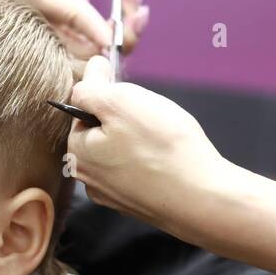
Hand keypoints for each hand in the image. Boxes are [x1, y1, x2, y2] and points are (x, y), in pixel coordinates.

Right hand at [12, 0, 154, 63]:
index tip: (122, 37)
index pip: (70, 17)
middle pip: (78, 47)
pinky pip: (92, 35)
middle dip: (114, 36)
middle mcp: (38, 13)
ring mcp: (51, 19)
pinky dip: (115, 25)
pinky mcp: (66, 19)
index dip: (97, 30)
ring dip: (119, 32)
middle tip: (141, 11)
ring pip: (88, 46)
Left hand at [67, 56, 229, 239]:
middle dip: (126, 120)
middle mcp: (88, 179)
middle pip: (102, 133)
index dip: (108, 96)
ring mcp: (113, 196)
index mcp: (76, 153)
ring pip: (122, 152)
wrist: (199, 198)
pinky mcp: (138, 204)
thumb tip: (88, 71)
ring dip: (141, 141)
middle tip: (153, 119)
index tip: (132, 96)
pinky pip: (139, 172)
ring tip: (163, 139)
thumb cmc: (161, 148)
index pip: (82, 111)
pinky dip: (152, 162)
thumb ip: (93, 86)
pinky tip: (168, 161)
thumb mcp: (120, 102)